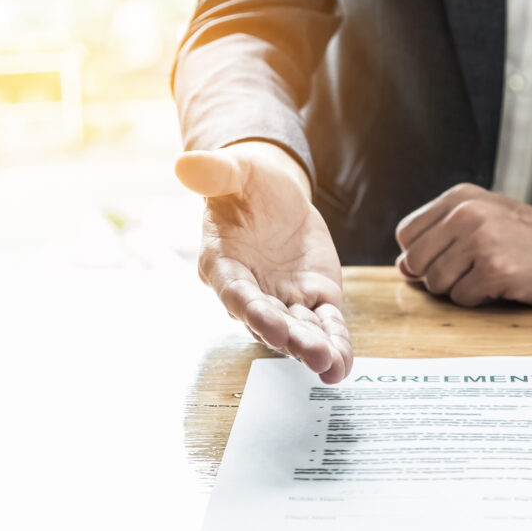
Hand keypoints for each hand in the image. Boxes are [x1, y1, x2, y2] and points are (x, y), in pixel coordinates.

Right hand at [175, 141, 351, 382]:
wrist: (274, 193)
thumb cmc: (245, 183)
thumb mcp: (234, 170)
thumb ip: (215, 172)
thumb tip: (186, 163)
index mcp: (222, 264)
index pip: (235, 293)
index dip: (252, 311)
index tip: (271, 326)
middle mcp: (250, 291)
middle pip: (269, 321)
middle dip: (292, 339)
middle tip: (314, 356)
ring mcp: (282, 299)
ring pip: (298, 329)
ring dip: (315, 348)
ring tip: (333, 367)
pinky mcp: (312, 297)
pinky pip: (324, 323)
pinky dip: (335, 341)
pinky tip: (344, 362)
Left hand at [394, 183, 531, 306]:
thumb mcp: (488, 218)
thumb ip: (444, 234)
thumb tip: (403, 265)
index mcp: (460, 197)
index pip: (406, 235)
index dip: (422, 256)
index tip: (452, 260)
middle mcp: (466, 213)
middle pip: (415, 263)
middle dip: (438, 277)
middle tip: (475, 272)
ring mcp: (481, 240)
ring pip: (436, 285)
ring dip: (462, 290)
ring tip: (494, 276)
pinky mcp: (496, 270)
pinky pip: (463, 300)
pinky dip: (482, 301)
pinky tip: (507, 285)